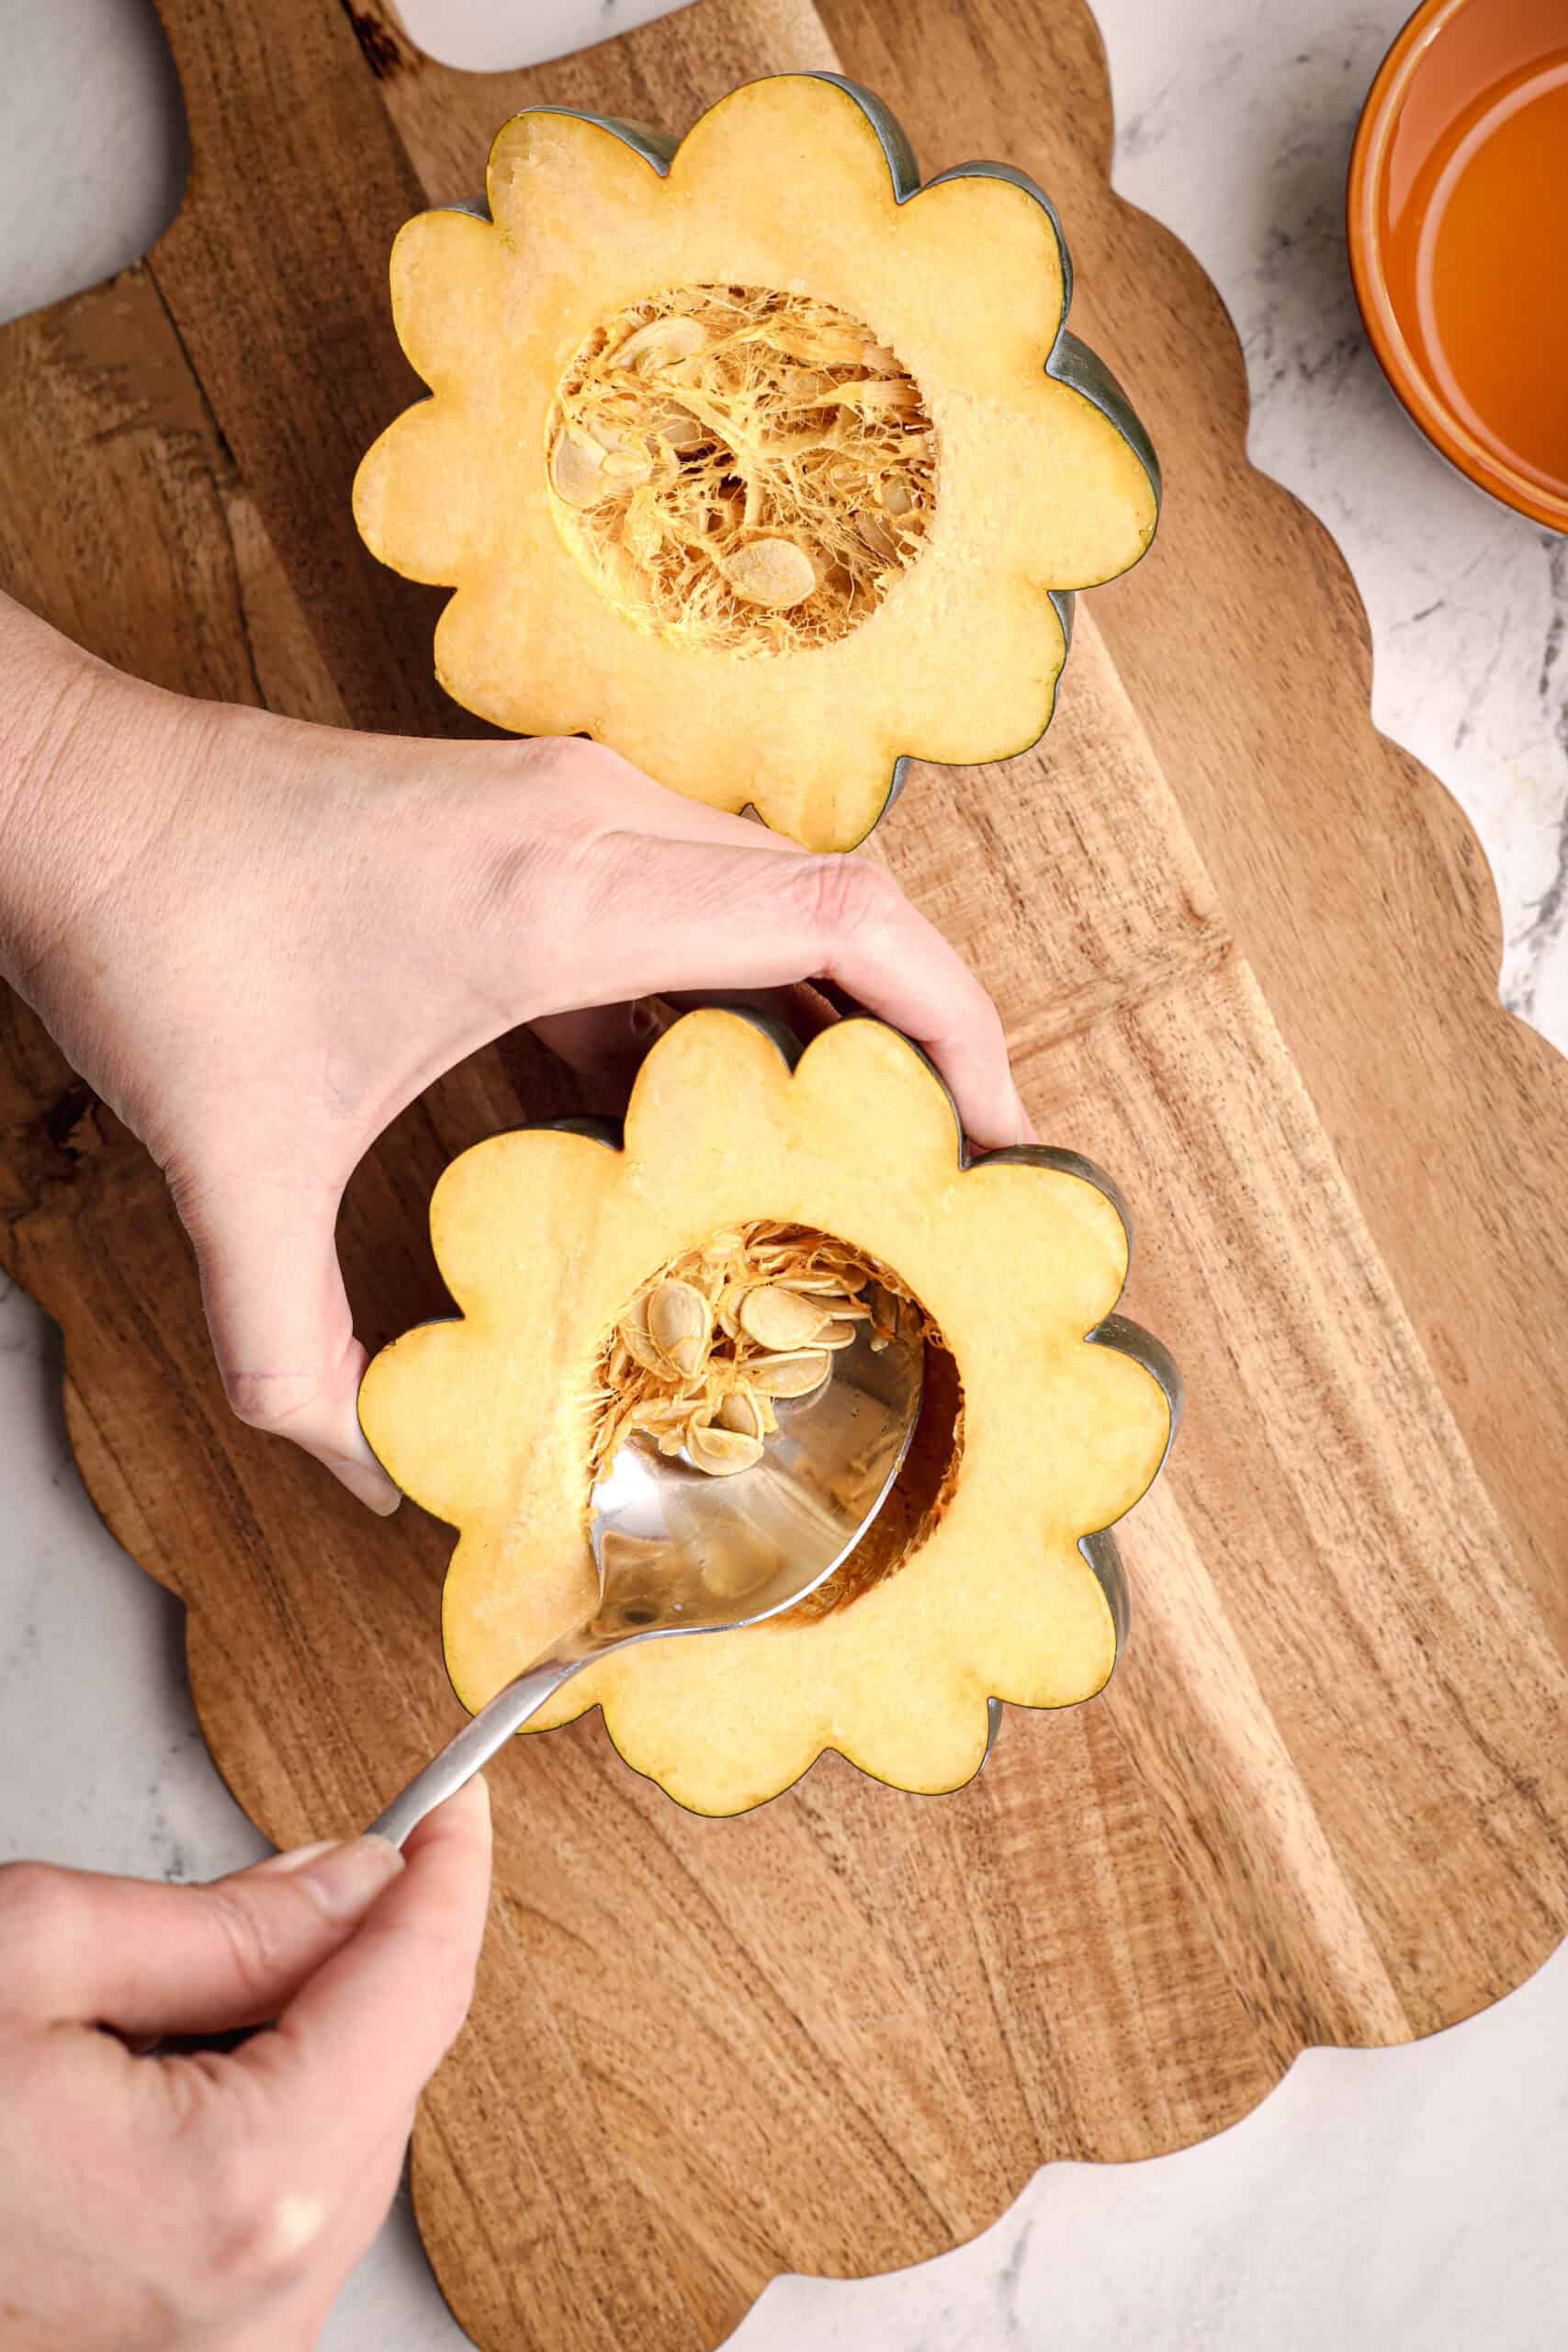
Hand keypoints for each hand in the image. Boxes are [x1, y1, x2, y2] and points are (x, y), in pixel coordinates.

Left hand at [0, 595, 1029, 1508]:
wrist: (72, 790)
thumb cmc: (159, 934)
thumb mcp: (231, 1161)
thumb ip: (291, 1344)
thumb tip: (363, 1476)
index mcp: (563, 895)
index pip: (848, 919)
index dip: (956, 1026)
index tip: (1000, 1133)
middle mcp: (594, 823)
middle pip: (844, 904)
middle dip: (913, 1035)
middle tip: (938, 1166)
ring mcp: (566, 806)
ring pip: (768, 897)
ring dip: (814, 1016)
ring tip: (826, 1154)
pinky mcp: (531, 820)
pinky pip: (683, 901)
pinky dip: (714, 999)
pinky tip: (674, 1108)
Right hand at [0, 1778, 491, 2351]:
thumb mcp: (37, 1949)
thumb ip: (227, 1918)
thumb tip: (356, 1880)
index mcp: (239, 2185)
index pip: (417, 1984)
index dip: (447, 1871)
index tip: (460, 1804)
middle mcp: (263, 2293)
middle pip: (397, 2058)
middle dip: (363, 1947)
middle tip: (298, 1872)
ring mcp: (239, 2342)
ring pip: (356, 2128)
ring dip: (312, 2031)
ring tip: (170, 2002)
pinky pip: (299, 2198)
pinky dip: (274, 2109)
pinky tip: (177, 2077)